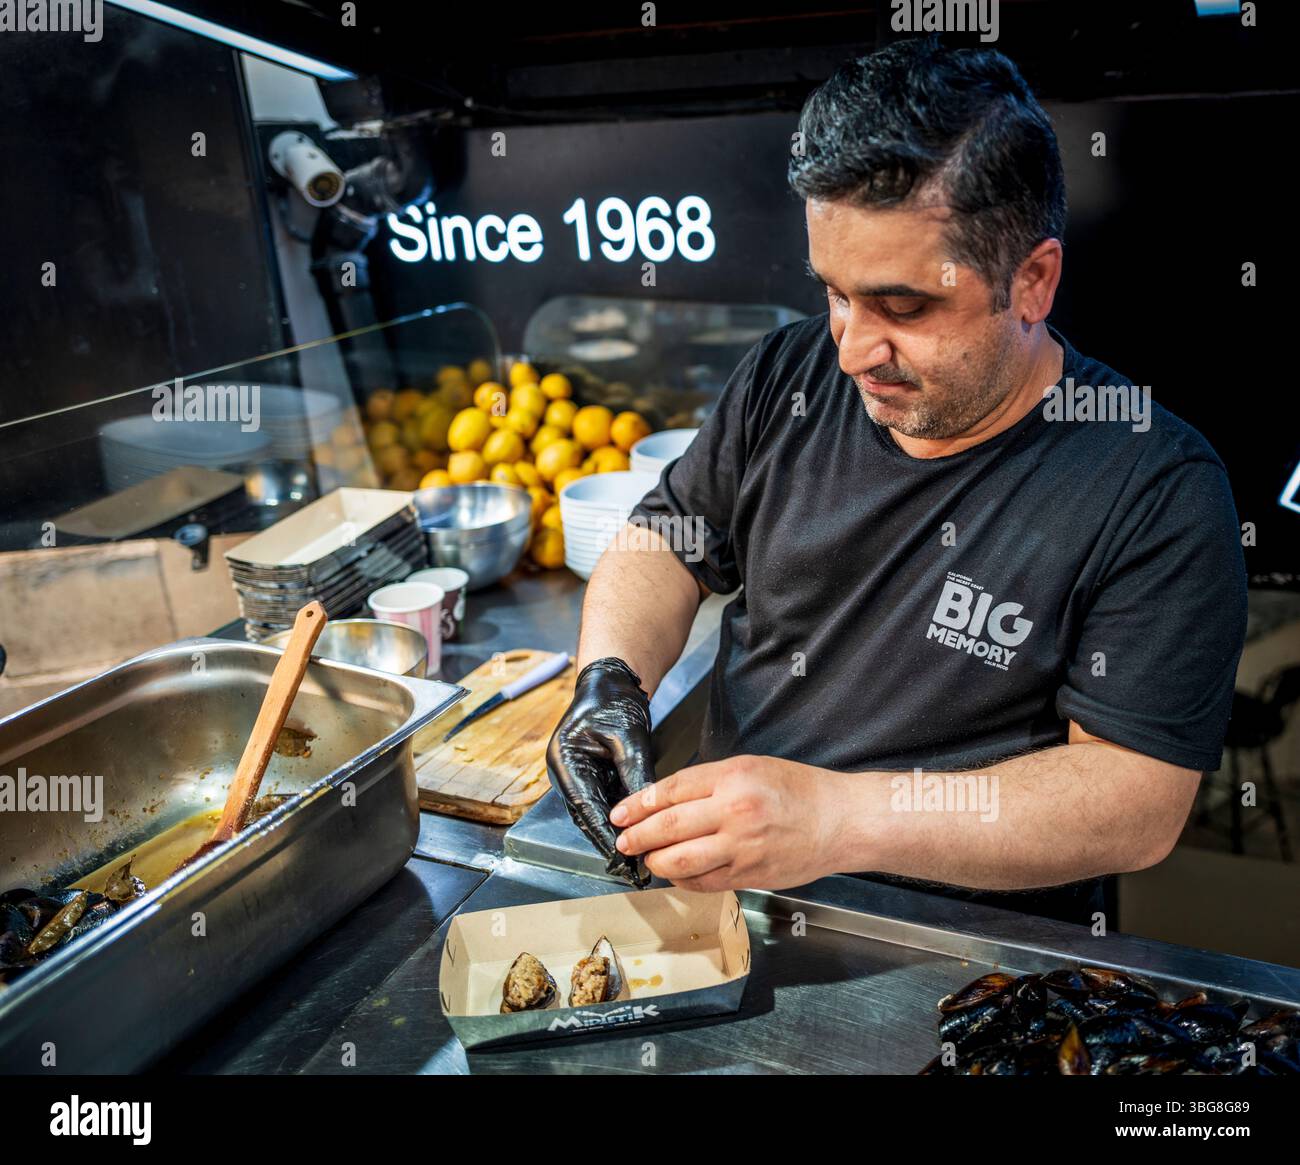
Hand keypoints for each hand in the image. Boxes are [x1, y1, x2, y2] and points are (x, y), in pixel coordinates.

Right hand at [546, 657, 655, 886]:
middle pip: (588, 816)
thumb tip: (647, 810)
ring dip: (615, 835)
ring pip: (597, 814)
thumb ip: (634, 773)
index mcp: (565, 761)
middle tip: (632, 870)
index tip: (621, 859)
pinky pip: (607, 803)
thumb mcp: (627, 736)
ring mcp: (579, 775)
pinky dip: (621, 820)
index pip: (586, 807)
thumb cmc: (613, 699)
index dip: (604, 835)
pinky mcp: (593, 775)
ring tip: (637, 862)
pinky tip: (639, 836)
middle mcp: (568, 772)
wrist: (612, 680)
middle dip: (610, 842)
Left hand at [609, 754, 845, 891]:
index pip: (671, 791)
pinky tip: (675, 873)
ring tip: (646, 858)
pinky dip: (682, 879)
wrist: (840, 820)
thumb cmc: (798, 790)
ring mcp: (741, 847)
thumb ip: (710, 782)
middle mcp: (734, 811)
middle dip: (637, 835)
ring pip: (679, 860)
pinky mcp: (749, 875)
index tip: (621, 813)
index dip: (639, 804)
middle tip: (623, 840)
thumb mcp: (751, 767)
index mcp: (732, 777)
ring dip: (655, 861)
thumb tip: (666, 800)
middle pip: (668, 826)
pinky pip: (703, 882)